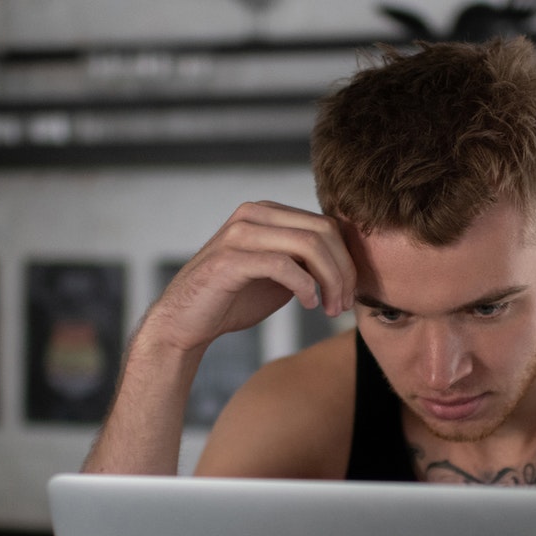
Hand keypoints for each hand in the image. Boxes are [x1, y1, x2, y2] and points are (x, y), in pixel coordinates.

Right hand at [142, 202, 356, 353]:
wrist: (185, 323)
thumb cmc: (232, 300)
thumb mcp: (279, 275)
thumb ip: (305, 261)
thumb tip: (347, 262)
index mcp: (267, 213)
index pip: (325, 224)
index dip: (347, 259)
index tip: (350, 293)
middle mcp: (253, 214)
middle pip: (322, 230)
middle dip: (343, 270)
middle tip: (344, 305)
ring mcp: (239, 233)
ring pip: (308, 244)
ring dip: (330, 281)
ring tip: (331, 309)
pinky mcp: (229, 259)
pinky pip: (282, 265)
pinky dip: (305, 286)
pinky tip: (309, 304)